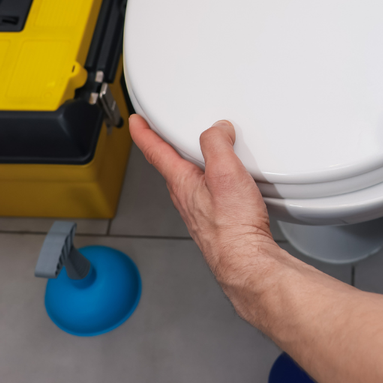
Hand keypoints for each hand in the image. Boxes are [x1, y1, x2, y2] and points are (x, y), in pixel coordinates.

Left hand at [129, 115, 280, 291]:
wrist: (246, 261)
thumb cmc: (232, 226)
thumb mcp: (225, 172)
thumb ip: (217, 144)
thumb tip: (217, 129)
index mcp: (182, 182)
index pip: (155, 152)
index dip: (143, 133)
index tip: (136, 121)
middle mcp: (186, 198)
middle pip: (171, 167)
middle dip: (166, 148)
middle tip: (164, 134)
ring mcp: (199, 212)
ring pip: (190, 181)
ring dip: (191, 165)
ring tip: (198, 154)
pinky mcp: (215, 222)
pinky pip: (208, 194)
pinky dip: (212, 182)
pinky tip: (226, 184)